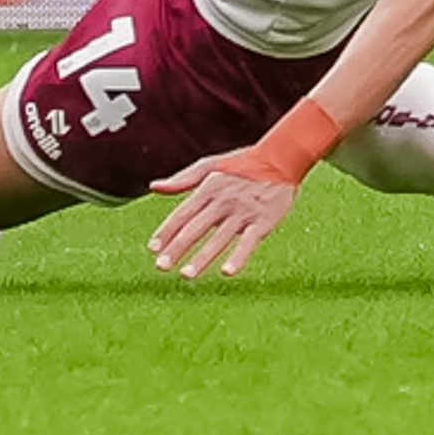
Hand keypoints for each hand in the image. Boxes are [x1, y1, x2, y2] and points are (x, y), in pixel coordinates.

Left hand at [148, 154, 297, 277]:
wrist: (280, 159)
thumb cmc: (242, 164)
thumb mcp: (210, 166)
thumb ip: (182, 179)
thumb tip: (154, 187)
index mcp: (208, 188)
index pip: (182, 214)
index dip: (166, 232)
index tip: (153, 249)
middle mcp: (223, 201)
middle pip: (195, 229)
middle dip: (177, 249)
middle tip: (161, 267)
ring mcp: (243, 212)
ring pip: (219, 239)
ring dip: (202, 259)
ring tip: (187, 275)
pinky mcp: (263, 221)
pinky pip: (248, 243)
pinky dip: (238, 257)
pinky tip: (227, 272)